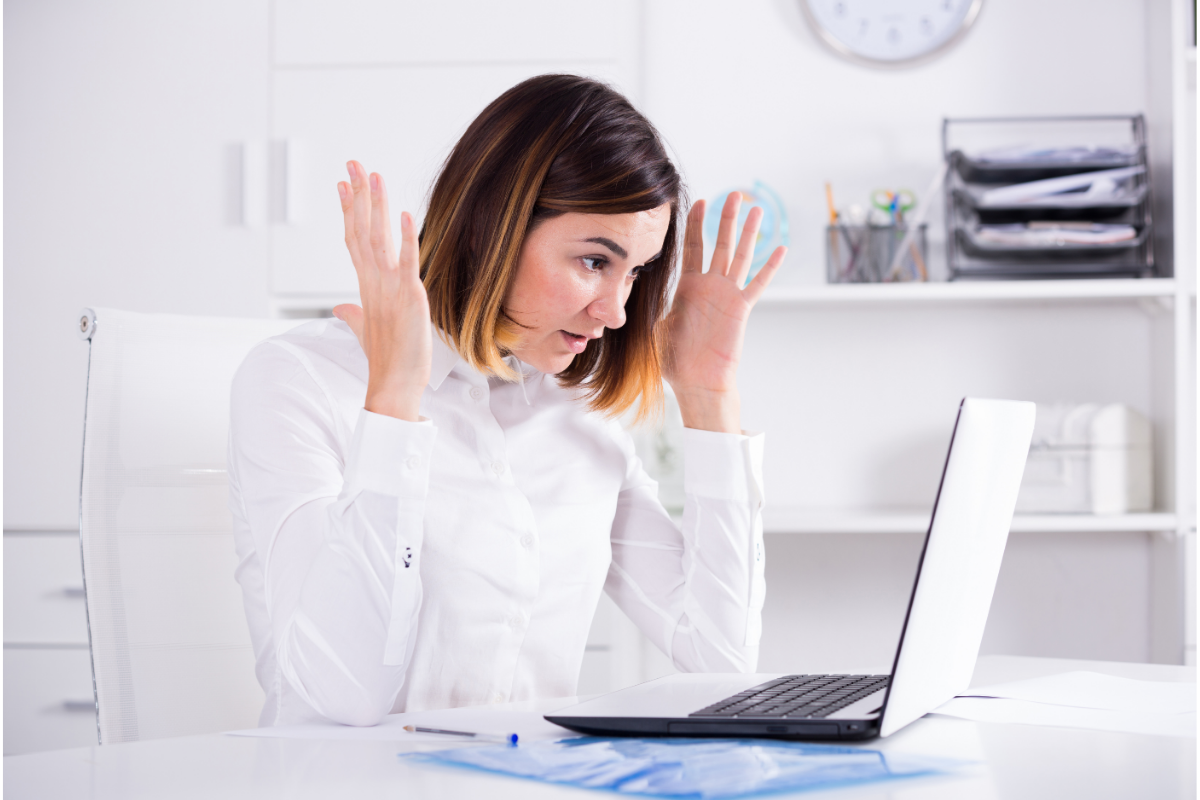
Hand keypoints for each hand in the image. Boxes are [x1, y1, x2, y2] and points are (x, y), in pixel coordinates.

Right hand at [332, 161, 431, 421]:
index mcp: (367, 286)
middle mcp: (373, 282)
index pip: (354, 239)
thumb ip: (353, 314)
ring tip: (374, 176)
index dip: (349, 211)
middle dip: (358, 196)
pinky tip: (405, 214)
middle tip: (353, 164)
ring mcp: (389, 288)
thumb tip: (340, 308)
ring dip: (376, 206)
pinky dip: (406, 238)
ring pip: (378, 239)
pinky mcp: (409, 298)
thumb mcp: (366, 330)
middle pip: (361, 230)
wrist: (395, 386)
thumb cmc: (387, 359)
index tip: (343, 184)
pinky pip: (407, 262)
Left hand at [663, 193, 785, 432]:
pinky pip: (757, 284)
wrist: (695, 382)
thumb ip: (649, 303)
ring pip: (740, 256)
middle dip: (726, 218)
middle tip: (734, 194)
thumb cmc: (674, 359)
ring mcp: (727, 295)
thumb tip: (623, 292)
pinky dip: (769, 267)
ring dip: (749, 233)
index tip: (697, 201)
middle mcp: (710, 286)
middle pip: (720, 243)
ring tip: (758, 208)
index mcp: (689, 286)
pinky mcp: (740, 309)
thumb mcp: (654, 325)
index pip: (693, 247)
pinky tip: (781, 248)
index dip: (695, 224)